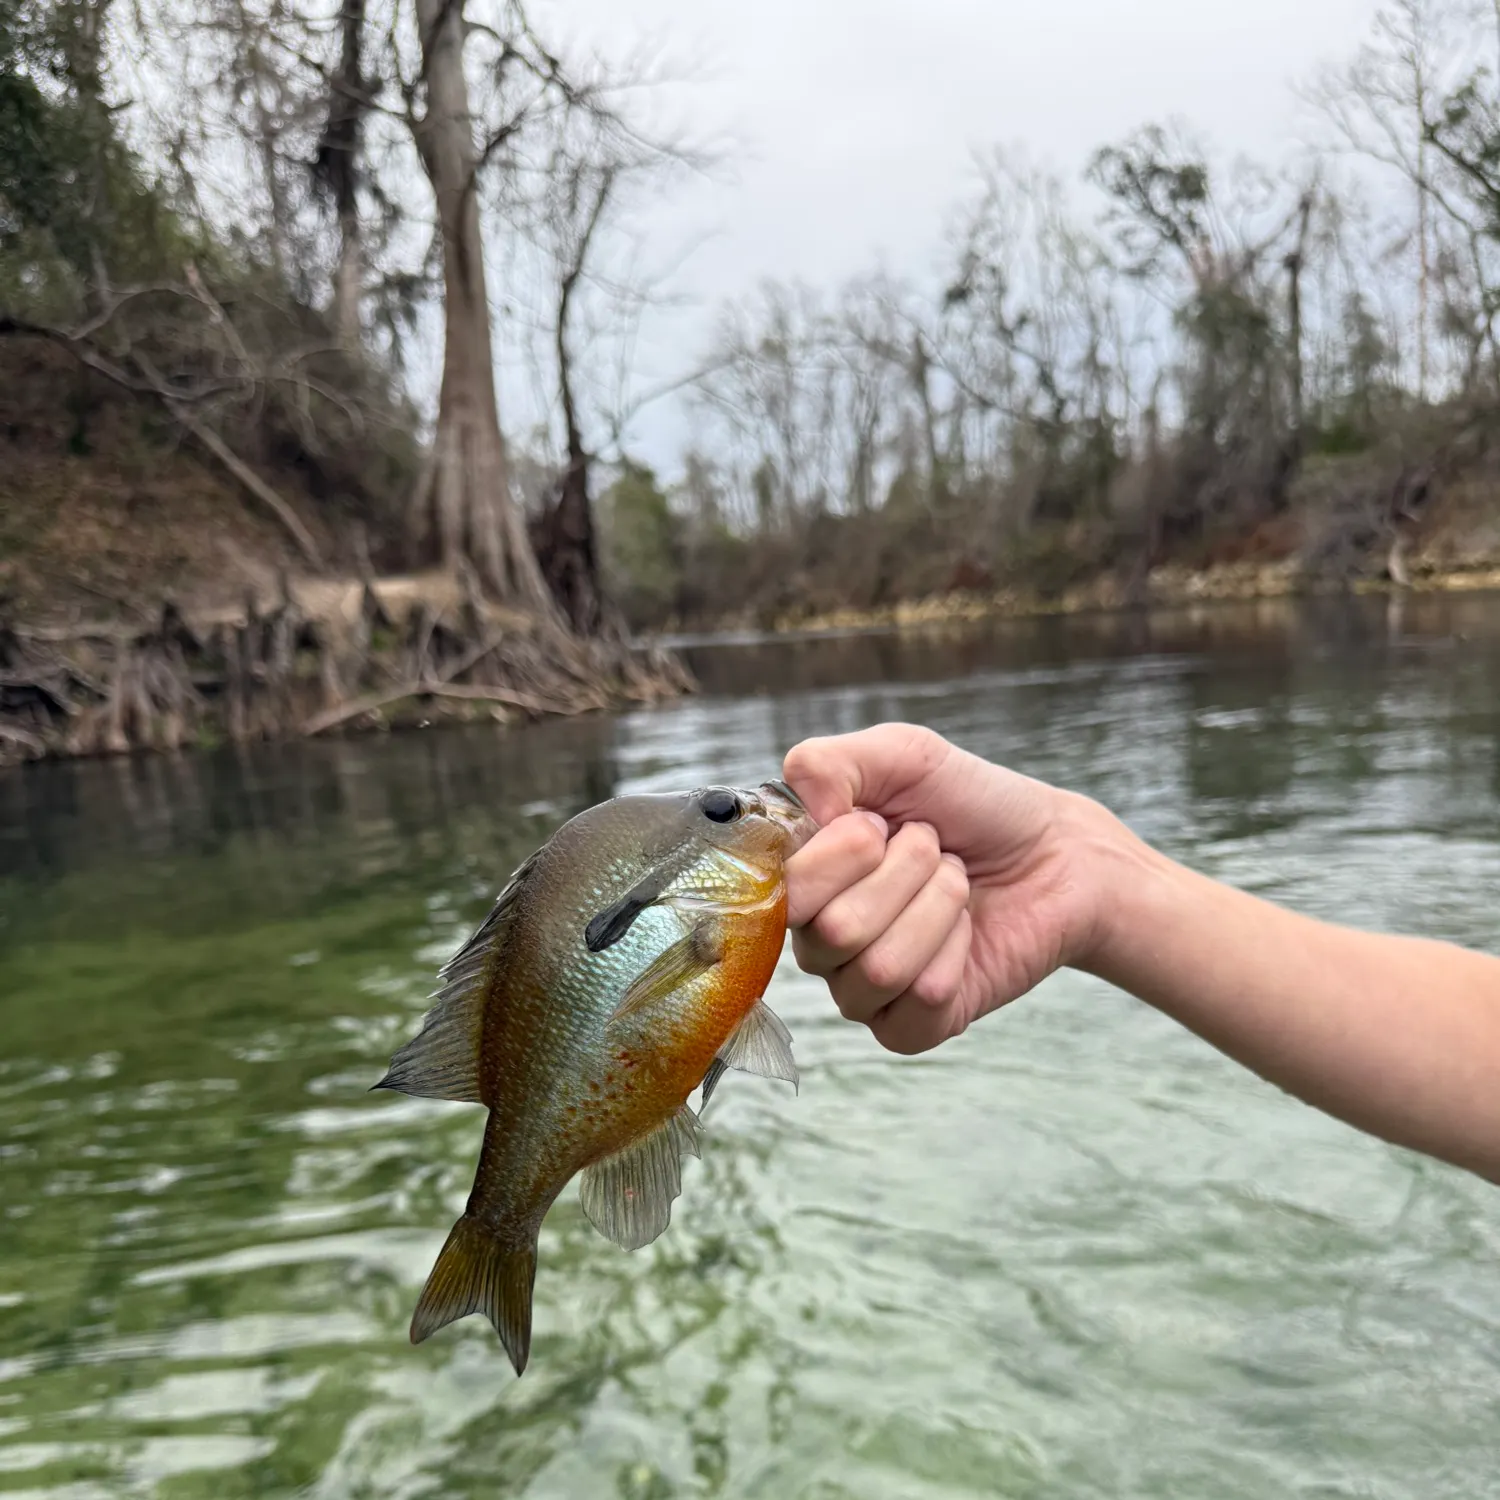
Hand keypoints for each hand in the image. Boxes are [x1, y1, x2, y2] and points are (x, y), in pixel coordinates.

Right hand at [782, 724, 1116, 1054]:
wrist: (1055, 852)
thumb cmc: (972, 805)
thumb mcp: (901, 755)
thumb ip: (827, 763)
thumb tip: (804, 811)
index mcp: (804, 878)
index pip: (783, 889)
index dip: (842, 851)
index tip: (880, 823)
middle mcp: (819, 939)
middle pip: (835, 930)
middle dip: (907, 871)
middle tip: (934, 849)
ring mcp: (860, 988)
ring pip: (880, 969)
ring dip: (938, 907)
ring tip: (956, 884)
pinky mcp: (909, 1027)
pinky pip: (919, 1003)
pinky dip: (956, 953)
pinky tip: (965, 932)